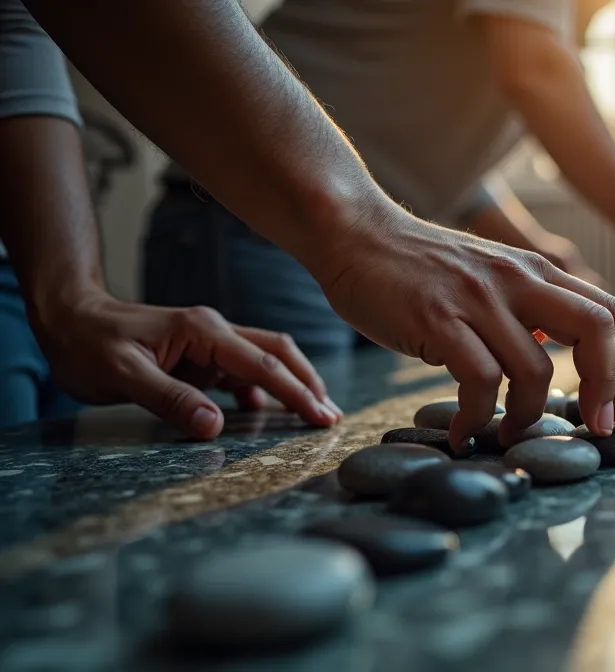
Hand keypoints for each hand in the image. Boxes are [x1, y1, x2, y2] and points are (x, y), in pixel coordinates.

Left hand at [29, 291, 340, 439]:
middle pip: (278, 352)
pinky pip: (241, 372)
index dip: (296, 392)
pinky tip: (264, 414)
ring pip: (264, 360)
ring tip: (314, 414)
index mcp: (204, 331)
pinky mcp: (199, 357)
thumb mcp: (122, 376)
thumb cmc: (88, 345)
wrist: (66, 320)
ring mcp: (207, 344)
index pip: (262, 363)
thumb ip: (170, 399)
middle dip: (308, 383)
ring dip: (291, 385)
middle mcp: (213, 332)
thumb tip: (215, 426)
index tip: (322, 416)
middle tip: (332, 417)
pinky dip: (261, 390)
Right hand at [315, 206, 614, 446]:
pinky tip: (463, 432)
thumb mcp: (491, 278)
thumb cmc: (420, 269)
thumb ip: (527, 311)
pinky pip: (479, 382)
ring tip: (509, 435)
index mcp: (537, 272)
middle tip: (602, 429)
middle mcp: (518, 279)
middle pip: (597, 330)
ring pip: (535, 370)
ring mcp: (478, 298)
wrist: (354, 233)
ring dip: (529, 417)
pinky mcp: (436, 319)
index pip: (611, 313)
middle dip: (611, 387)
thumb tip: (556, 358)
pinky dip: (477, 418)